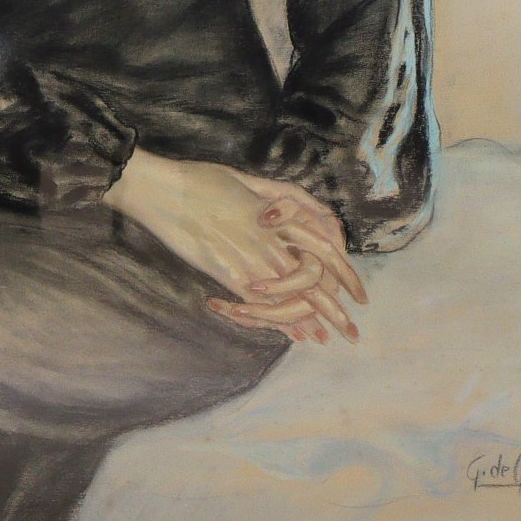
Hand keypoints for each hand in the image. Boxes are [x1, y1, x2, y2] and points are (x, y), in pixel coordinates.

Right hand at [103, 152, 365, 344]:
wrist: (165, 191)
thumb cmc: (202, 180)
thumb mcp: (247, 182)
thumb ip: (275, 196)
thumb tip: (298, 208)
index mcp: (279, 216)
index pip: (325, 252)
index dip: (344, 276)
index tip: (356, 293)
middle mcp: (270, 240)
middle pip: (314, 283)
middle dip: (335, 311)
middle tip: (351, 332)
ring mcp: (249, 258)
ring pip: (290, 298)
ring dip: (310, 323)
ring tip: (324, 340)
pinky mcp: (226, 273)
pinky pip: (259, 305)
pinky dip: (278, 322)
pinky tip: (292, 336)